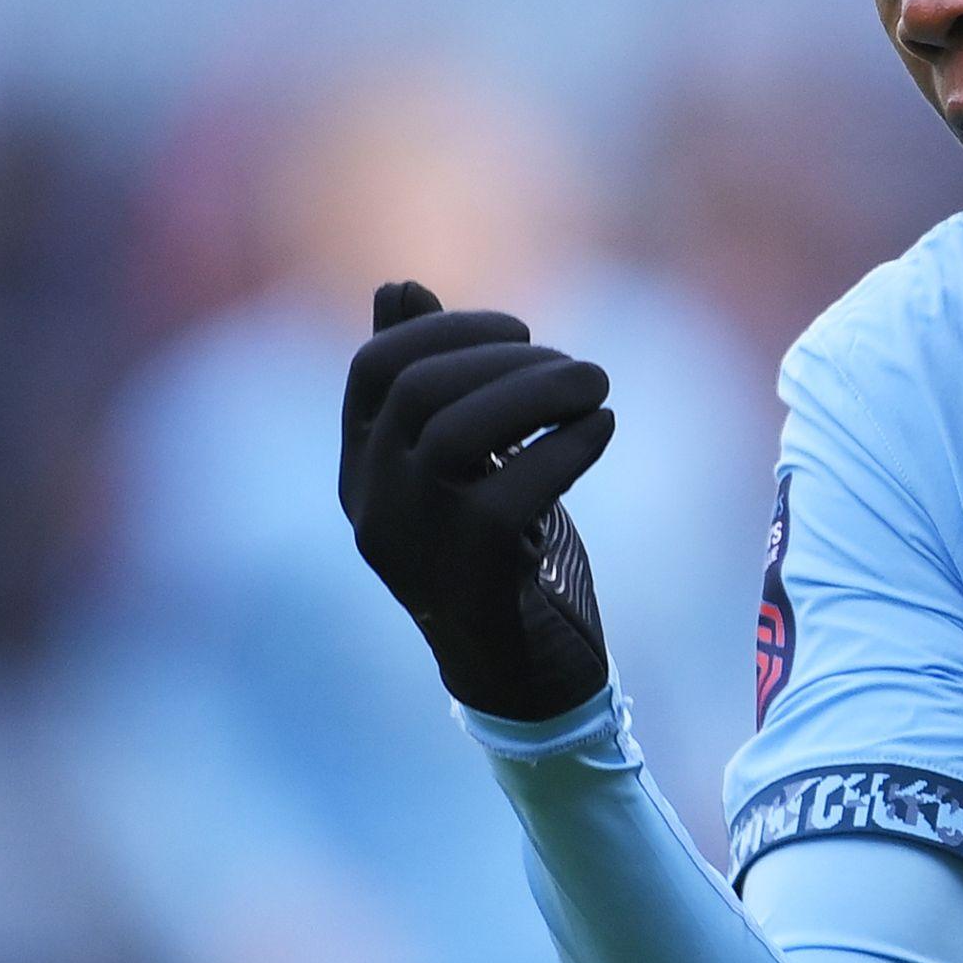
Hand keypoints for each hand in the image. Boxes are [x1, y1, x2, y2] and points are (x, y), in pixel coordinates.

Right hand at [338, 280, 617, 720]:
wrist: (519, 676)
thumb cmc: (493, 553)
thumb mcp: (456, 461)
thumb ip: (429, 380)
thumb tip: (397, 286)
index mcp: (360, 469)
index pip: (373, 368)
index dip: (449, 330)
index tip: (521, 330)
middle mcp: (372, 504)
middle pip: (419, 390)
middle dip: (506, 358)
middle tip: (577, 365)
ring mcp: (416, 542)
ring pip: (458, 431)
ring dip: (540, 391)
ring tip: (599, 386)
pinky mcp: (472, 573)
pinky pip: (513, 489)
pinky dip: (566, 445)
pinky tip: (602, 430)